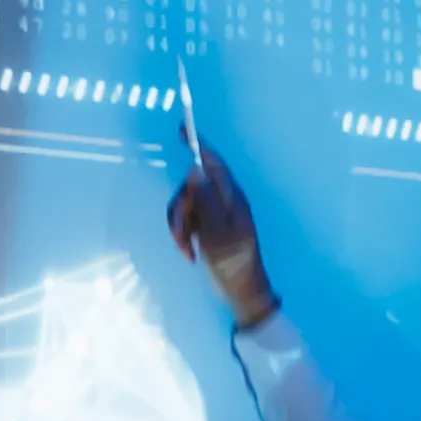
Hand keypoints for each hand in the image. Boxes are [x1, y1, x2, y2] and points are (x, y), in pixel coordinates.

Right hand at [165, 135, 278, 328]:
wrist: (240, 290)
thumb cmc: (234, 262)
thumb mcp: (218, 232)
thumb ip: (206, 200)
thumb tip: (195, 169)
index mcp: (231, 198)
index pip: (214, 163)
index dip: (198, 145)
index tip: (181, 129)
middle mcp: (222, 201)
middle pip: (191, 188)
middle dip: (180, 210)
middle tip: (181, 235)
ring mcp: (213, 215)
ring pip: (185, 206)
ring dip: (179, 227)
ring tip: (185, 249)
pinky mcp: (206, 228)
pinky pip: (186, 221)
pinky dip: (182, 236)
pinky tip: (188, 253)